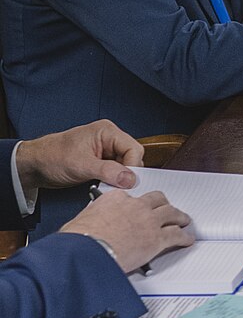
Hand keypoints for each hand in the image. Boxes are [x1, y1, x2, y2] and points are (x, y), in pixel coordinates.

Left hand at [14, 120, 143, 191]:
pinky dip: (112, 180)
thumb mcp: (81, 165)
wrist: (33, 165)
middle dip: (126, 173)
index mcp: (107, 132)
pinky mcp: (101, 162)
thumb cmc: (51, 157)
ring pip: (124, 166)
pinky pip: (115, 172)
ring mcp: (105, 151)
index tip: (127, 182)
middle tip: (117, 186)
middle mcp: (109, 139)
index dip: (133, 166)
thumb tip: (130, 179)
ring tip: (106, 185)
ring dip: (118, 178)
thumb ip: (108, 171)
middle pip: (132, 157)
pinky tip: (103, 185)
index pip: (133, 149)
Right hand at [61, 190, 193, 273]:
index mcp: (114, 199)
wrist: (86, 254)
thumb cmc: (78, 241)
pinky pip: (176, 235)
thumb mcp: (80, 221)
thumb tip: (89, 226)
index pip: (131, 197)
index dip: (136, 204)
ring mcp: (148, 220)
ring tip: (182, 221)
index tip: (139, 208)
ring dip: (179, 217)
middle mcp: (135, 206)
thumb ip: (92, 218)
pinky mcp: (157, 238)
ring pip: (171, 213)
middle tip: (166, 209)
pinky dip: (184, 237)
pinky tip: (186, 239)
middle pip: (156, 199)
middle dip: (162, 204)